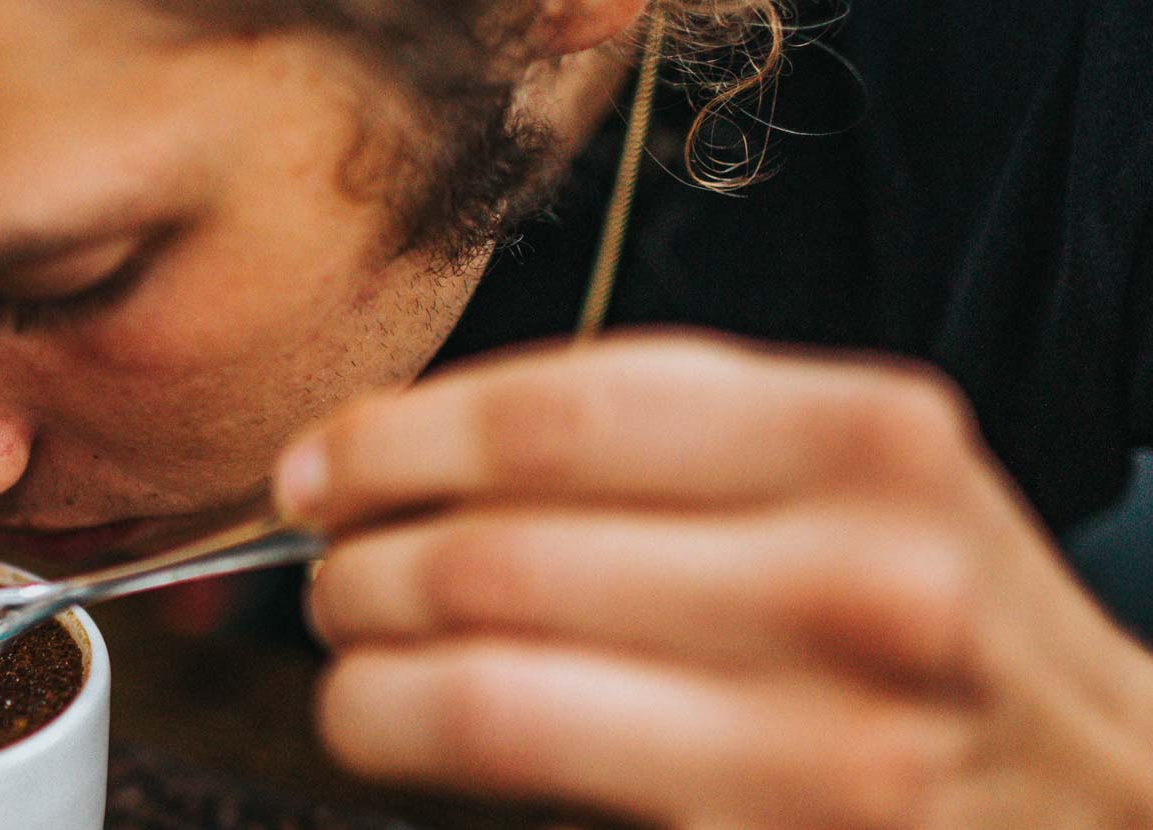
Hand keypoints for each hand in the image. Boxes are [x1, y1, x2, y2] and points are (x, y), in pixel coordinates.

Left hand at [277, 332, 1152, 826]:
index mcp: (867, 443)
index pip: (553, 417)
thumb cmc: (930, 625)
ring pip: (481, 698)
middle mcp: (860, 587)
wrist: (1101, 801)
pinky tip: (413, 735)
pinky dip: (426, 760)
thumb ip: (661, 439)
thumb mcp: (852, 475)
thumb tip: (397, 454)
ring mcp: (826, 750)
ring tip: (354, 665)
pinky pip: (524, 802)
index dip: (393, 440)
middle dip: (358, 570)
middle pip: (494, 558)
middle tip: (330, 577)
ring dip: (363, 681)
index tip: (318, 468)